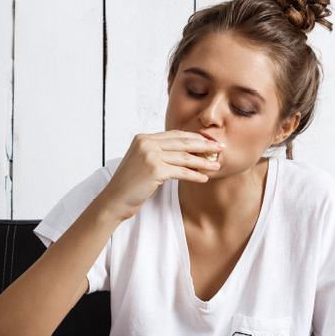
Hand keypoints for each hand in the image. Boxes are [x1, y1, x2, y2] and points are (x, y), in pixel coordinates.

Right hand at [95, 131, 223, 220]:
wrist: (113, 201)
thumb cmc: (129, 185)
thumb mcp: (141, 162)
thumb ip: (158, 153)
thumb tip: (184, 153)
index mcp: (143, 138)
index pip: (175, 134)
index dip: (194, 137)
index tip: (209, 141)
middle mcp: (146, 143)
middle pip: (182, 142)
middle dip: (204, 145)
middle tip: (220, 148)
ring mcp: (150, 155)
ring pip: (184, 157)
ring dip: (203, 162)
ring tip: (217, 165)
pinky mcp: (154, 170)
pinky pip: (181, 172)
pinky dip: (194, 175)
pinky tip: (204, 178)